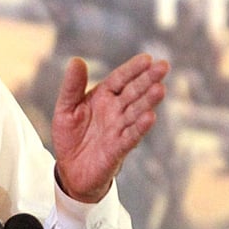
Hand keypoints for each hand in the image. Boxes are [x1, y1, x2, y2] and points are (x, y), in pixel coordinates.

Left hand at [52, 53, 168, 202]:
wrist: (70, 170)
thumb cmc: (70, 136)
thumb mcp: (65, 108)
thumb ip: (72, 86)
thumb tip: (76, 60)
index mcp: (103, 97)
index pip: (120, 79)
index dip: (132, 69)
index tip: (147, 58)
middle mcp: (115, 111)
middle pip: (134, 92)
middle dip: (148, 80)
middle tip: (163, 66)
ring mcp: (119, 129)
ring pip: (136, 112)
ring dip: (148, 101)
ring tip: (160, 89)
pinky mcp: (118, 149)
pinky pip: (130, 136)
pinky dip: (140, 127)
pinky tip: (150, 117)